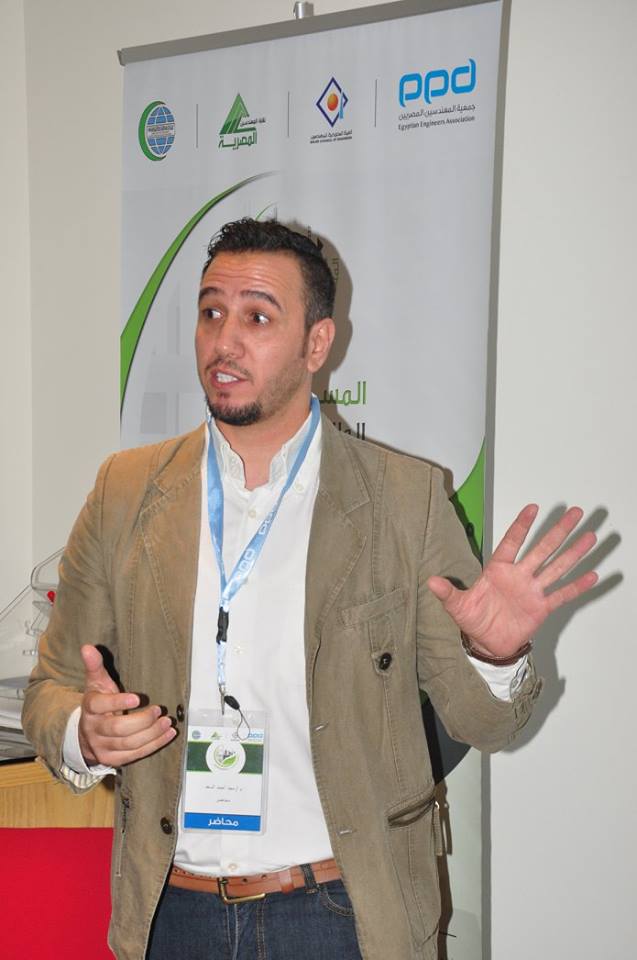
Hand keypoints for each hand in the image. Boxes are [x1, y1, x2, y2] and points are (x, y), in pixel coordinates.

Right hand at [78, 645, 175, 766]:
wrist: (85, 736)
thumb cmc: (98, 703)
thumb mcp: (95, 683)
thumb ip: (95, 666)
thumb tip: (87, 646)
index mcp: (90, 707)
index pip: (100, 705)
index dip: (118, 702)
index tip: (137, 698)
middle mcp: (93, 729)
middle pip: (117, 729)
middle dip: (140, 721)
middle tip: (158, 710)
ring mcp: (102, 747)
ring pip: (128, 744)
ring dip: (151, 734)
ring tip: (167, 722)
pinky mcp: (112, 759)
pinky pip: (134, 755)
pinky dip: (153, 745)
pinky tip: (167, 734)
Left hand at [427, 505, 597, 659]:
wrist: (487, 643)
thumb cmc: (473, 620)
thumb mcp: (457, 606)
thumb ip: (447, 592)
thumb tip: (431, 581)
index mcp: (498, 570)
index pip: (512, 542)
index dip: (522, 525)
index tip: (533, 507)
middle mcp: (519, 575)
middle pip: (542, 549)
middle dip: (558, 531)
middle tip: (576, 513)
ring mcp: (532, 590)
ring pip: (556, 567)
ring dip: (573, 553)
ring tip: (590, 536)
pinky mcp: (541, 607)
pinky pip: (561, 595)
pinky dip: (576, 586)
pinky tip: (592, 575)